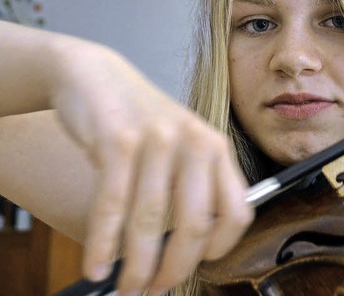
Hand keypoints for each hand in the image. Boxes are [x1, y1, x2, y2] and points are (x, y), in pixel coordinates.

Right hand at [47, 40, 253, 293]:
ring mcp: (158, 141)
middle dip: (174, 269)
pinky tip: (97, 265)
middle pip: (195, 224)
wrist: (98, 78)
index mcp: (217, 148)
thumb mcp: (181, 146)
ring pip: (150, 221)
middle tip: (154, 290)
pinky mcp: (119, 141)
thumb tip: (184, 252)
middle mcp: (195, 143)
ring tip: (126, 288)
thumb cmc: (142, 123)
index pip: (238, 210)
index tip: (200, 266)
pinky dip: (103, 244)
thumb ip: (191, 188)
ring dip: (136, 266)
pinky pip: (112, 207)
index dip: (221, 248)